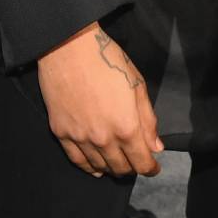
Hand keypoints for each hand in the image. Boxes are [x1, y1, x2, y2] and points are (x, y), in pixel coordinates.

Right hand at [37, 24, 162, 178]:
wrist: (69, 49)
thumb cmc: (107, 61)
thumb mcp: (137, 86)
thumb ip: (148, 121)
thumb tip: (156, 146)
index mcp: (126, 127)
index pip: (142, 163)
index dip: (150, 168)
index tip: (153, 168)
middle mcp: (103, 138)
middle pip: (121, 168)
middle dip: (132, 168)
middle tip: (136, 162)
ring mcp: (80, 137)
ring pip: (99, 167)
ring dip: (111, 168)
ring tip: (117, 164)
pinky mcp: (61, 132)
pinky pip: (76, 160)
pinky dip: (88, 167)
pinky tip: (95, 167)